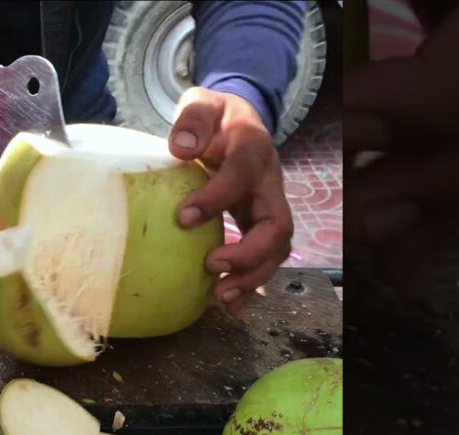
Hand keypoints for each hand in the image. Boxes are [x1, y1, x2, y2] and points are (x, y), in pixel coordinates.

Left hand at [168, 87, 293, 316]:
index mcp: (253, 149)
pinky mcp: (261, 226)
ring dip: (252, 276)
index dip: (217, 198)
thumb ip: (192, 119)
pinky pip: (266, 260)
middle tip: (211, 267)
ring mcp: (269, 207)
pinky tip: (229, 308)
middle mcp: (269, 183)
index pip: (242, 175)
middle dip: (249, 253)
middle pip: (278, 225)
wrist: (237, 123)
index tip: (182, 218)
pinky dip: (251, 286)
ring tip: (220, 296)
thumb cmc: (215, 116)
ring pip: (277, 250)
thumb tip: (180, 148)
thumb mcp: (201, 102)